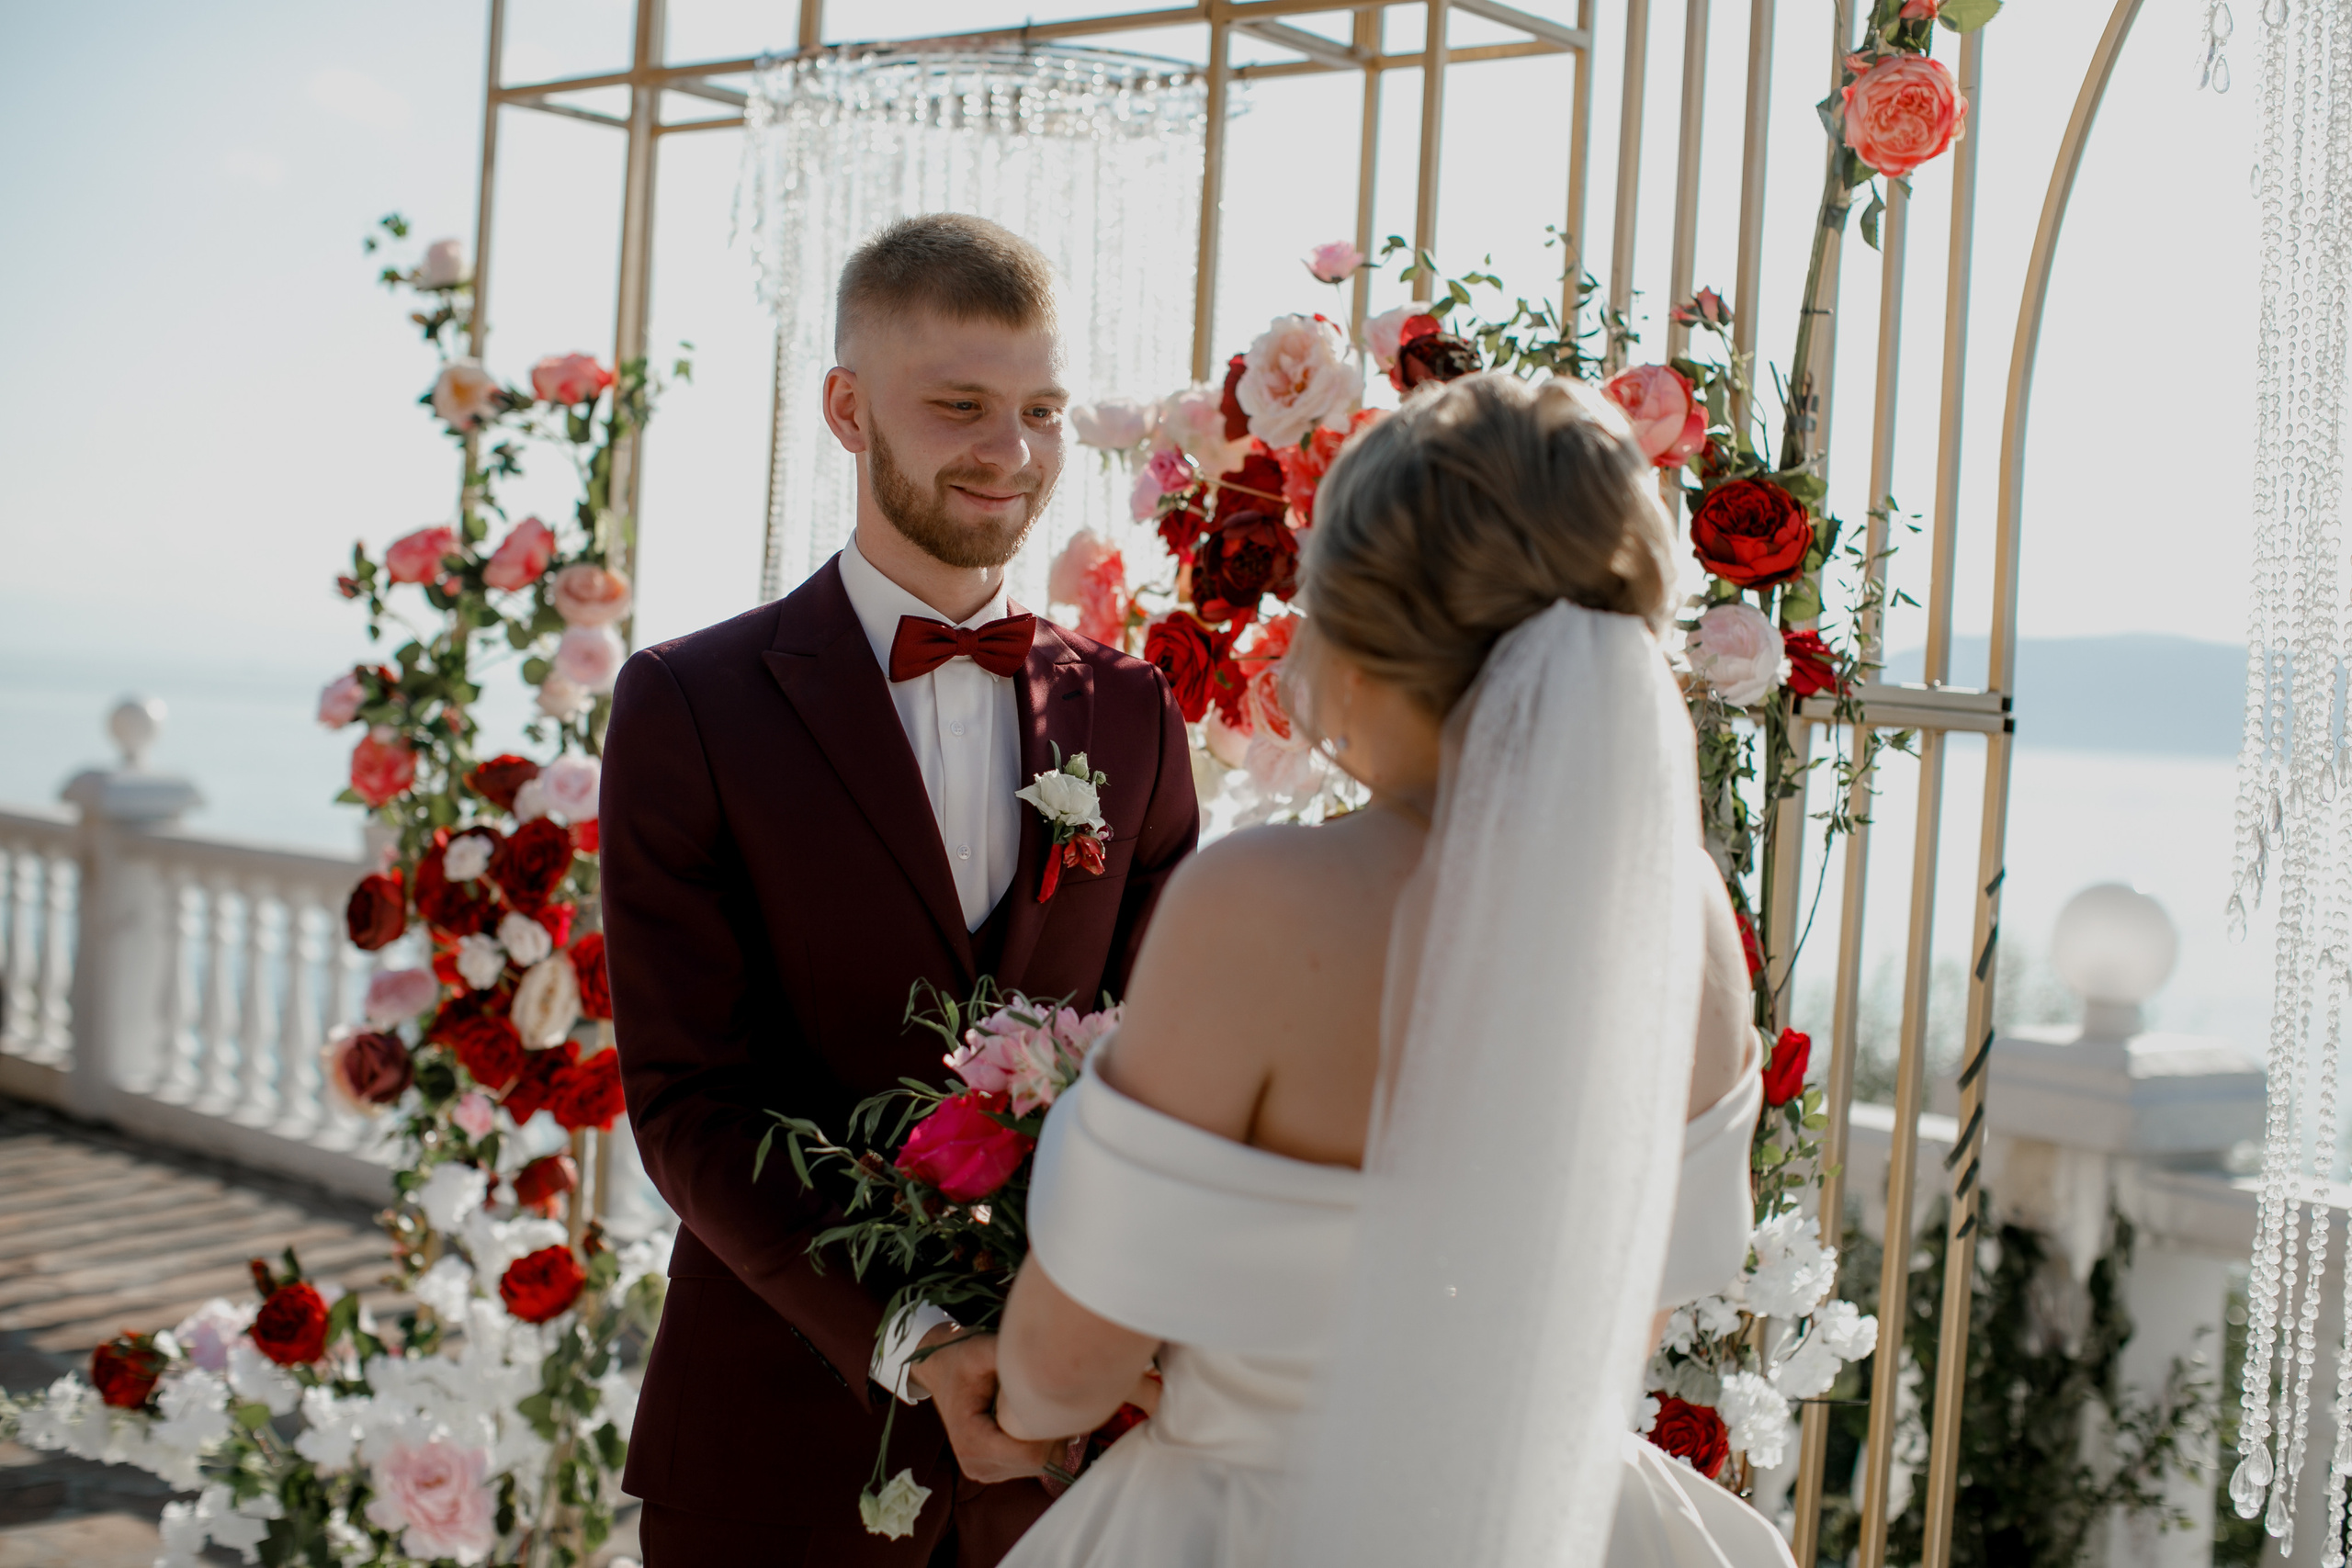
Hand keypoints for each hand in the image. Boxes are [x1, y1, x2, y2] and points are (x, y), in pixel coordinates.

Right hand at [906, 1326, 1054, 1483]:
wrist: (941, 1371)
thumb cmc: (962, 1358)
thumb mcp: (981, 1350)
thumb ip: (1011, 1356)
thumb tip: (1049, 1358)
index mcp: (972, 1442)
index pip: (1031, 1455)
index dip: (1052, 1431)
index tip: (1054, 1400)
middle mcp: (977, 1465)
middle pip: (1040, 1463)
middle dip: (1053, 1433)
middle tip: (1049, 1398)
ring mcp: (986, 1472)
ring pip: (1041, 1466)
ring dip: (1048, 1438)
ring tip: (1035, 1405)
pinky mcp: (995, 1470)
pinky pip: (1034, 1465)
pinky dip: (1040, 1443)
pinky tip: (1029, 1417)